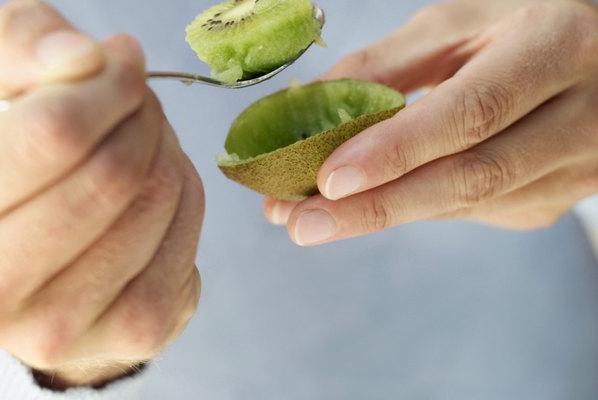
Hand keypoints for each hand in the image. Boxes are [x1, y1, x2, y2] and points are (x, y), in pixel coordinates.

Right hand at [0, 1, 202, 387]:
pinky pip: (187, 234)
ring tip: (141, 143)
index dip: (107, 85)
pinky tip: (156, 189)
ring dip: (165, 150)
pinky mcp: (132, 335)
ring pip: (155, 201)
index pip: (50, 134)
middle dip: (141, 117)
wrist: (39, 273)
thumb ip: (27, 46)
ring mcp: (57, 326)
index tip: (121, 63)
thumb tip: (84, 58)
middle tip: (138, 101)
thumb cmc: (17, 172)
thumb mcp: (1, 93)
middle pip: (111, 173)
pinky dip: (184, 193)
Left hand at [264, 0, 597, 245]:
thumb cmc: (522, 26)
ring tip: (313, 216)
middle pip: (472, 177)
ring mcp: (576, 169)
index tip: (328, 180)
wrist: (597, 60)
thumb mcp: (459, 23)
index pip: (471, 112)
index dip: (397, 151)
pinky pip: (473, 211)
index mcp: (557, 47)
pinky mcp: (554, 200)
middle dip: (376, 206)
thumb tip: (309, 108)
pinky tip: (377, 197)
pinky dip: (416, 206)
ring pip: (468, 204)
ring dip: (384, 213)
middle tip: (302, 223)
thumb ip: (387, 64)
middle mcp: (582, 116)